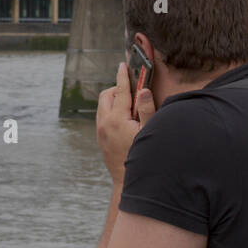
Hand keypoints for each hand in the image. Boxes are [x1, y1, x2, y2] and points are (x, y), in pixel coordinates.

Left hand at [96, 62, 155, 183]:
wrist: (126, 182)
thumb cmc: (140, 157)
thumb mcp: (148, 132)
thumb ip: (146, 110)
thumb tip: (143, 90)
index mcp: (116, 119)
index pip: (119, 91)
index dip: (123, 76)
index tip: (123, 65)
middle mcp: (104, 123)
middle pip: (106, 95)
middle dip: (117, 88)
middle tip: (132, 91)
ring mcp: (100, 131)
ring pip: (102, 106)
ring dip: (113, 100)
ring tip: (130, 106)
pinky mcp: (100, 138)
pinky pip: (102, 116)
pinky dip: (110, 111)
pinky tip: (125, 120)